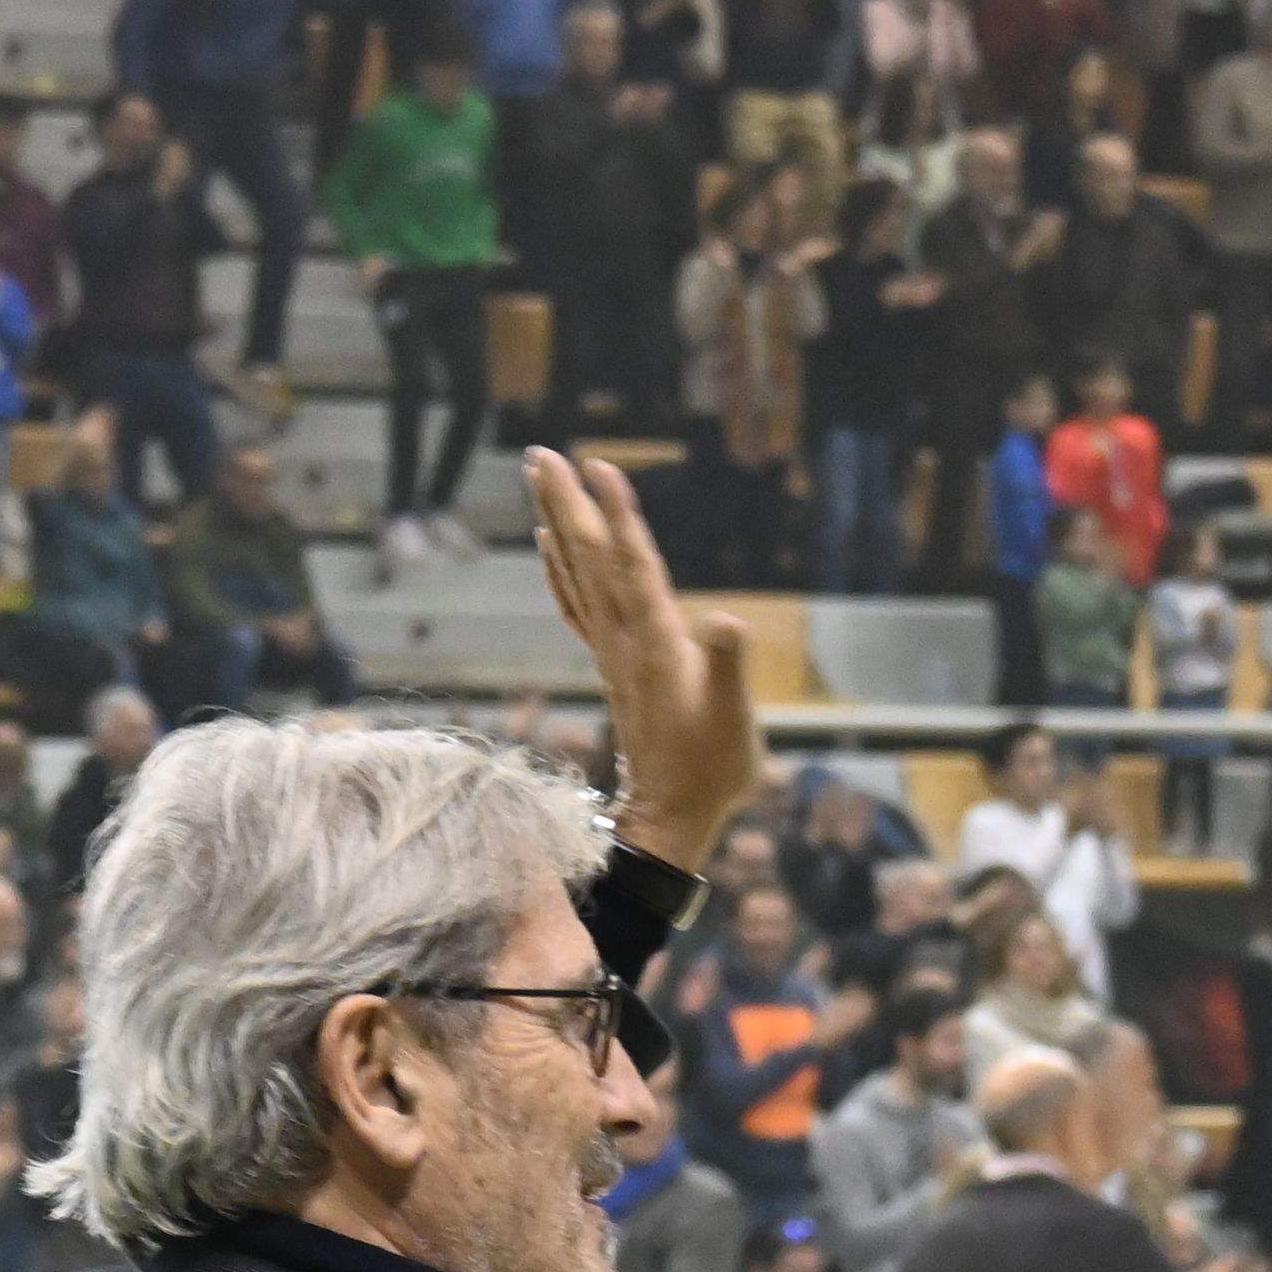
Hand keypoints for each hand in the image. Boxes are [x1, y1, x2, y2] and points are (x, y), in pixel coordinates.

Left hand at [524, 447, 761, 871]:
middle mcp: (624, 639)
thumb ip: (728, 669)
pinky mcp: (612, 663)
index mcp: (655, 644)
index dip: (617, 515)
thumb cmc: (711, 771)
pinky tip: (550, 543)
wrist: (671, 818)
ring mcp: (612, 650)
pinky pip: (577, 604)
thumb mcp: (733, 722)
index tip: (598, 465)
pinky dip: (560, 569)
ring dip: (556, 521)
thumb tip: (726, 622)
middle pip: (589, 559)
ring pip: (576, 573)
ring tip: (538, 476)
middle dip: (565, 502)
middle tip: (539, 452)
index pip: (632, 566)